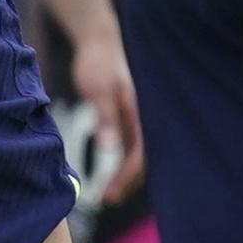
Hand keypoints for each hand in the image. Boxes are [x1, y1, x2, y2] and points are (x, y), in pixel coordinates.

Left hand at [70, 29, 144, 205]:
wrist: (98, 42)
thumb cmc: (98, 63)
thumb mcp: (98, 89)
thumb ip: (105, 117)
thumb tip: (108, 148)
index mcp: (141, 110)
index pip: (142, 150)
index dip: (129, 174)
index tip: (112, 191)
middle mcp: (144, 116)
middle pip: (144, 156)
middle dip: (128, 181)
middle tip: (107, 200)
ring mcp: (138, 117)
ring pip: (138, 153)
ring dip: (125, 175)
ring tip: (107, 194)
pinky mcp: (129, 117)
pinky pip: (132, 145)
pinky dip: (123, 162)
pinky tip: (111, 173)